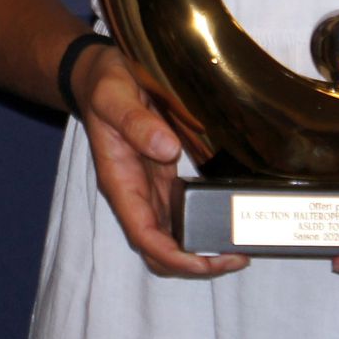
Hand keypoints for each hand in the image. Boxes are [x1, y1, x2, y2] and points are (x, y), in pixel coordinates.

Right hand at [73, 44, 248, 279]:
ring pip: (173, 238)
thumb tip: (167, 149)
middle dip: (196, 264)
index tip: (206, 261)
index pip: (144, 235)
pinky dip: (204, 226)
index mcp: (120, 181)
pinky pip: (182, 215)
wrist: (98, 74)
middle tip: (237, 256)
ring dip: (203, 251)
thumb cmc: (103, 85)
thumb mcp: (113, 96)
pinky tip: (229, 219)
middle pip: (161, 250)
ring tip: (240, 247)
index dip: (174, 257)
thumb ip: (135, 122)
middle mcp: (136, 193)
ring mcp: (150, 188)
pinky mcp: (164, 178)